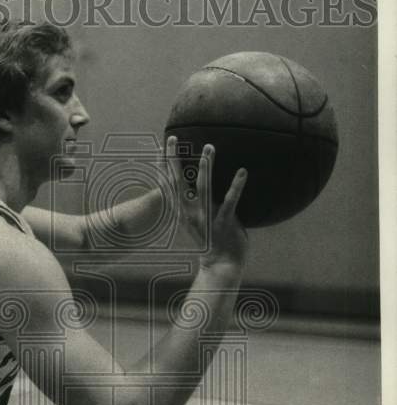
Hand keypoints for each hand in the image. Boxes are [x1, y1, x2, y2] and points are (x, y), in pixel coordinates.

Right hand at [170, 137, 248, 281]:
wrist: (220, 266)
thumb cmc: (213, 241)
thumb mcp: (199, 220)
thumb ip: (198, 203)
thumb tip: (203, 185)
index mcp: (182, 212)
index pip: (168, 186)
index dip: (163, 167)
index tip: (162, 148)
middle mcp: (190, 213)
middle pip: (178, 183)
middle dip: (174, 160)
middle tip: (173, 139)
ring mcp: (206, 218)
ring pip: (203, 188)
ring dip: (205, 167)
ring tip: (208, 148)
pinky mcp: (223, 223)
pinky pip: (230, 202)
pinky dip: (236, 186)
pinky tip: (243, 171)